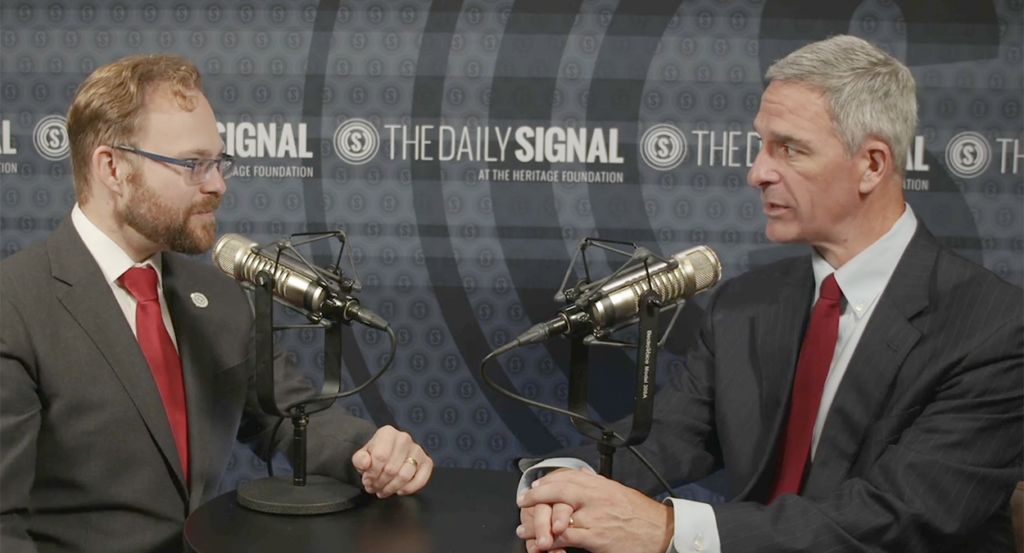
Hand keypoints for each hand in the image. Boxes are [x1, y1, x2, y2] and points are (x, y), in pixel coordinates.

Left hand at [351, 425, 432, 497]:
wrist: (386, 454)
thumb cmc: (373, 455)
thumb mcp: (361, 457)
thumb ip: (360, 459)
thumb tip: (366, 464)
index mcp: (388, 433)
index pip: (381, 457)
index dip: (372, 473)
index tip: (367, 481)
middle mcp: (405, 438)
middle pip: (392, 469)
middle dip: (380, 483)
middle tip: (374, 488)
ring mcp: (418, 450)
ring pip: (405, 476)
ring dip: (392, 488)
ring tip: (383, 491)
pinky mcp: (427, 462)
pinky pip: (421, 480)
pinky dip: (409, 489)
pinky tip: (399, 491)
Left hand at [516, 470, 673, 552]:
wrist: (661, 532)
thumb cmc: (641, 516)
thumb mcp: (618, 494)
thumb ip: (597, 488)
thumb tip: (579, 482)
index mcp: (602, 485)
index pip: (569, 475)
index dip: (549, 480)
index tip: (537, 486)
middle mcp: (597, 497)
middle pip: (560, 490)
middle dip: (538, 496)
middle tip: (524, 502)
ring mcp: (596, 517)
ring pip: (559, 515)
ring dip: (538, 523)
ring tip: (525, 528)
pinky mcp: (596, 537)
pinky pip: (566, 537)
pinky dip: (551, 541)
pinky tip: (542, 543)